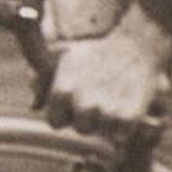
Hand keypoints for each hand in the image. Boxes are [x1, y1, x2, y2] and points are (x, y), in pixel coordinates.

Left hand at [41, 5, 171, 137]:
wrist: (137, 39)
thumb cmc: (97, 47)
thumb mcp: (62, 56)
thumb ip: (43, 82)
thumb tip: (34, 106)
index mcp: (62, 91)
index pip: (55, 122)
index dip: (67, 113)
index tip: (78, 102)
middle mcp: (83, 105)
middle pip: (81, 129)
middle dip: (90, 117)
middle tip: (102, 96)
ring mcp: (106, 113)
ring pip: (103, 132)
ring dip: (109, 120)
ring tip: (117, 95)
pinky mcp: (129, 118)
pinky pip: (123, 132)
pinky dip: (128, 122)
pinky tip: (129, 99)